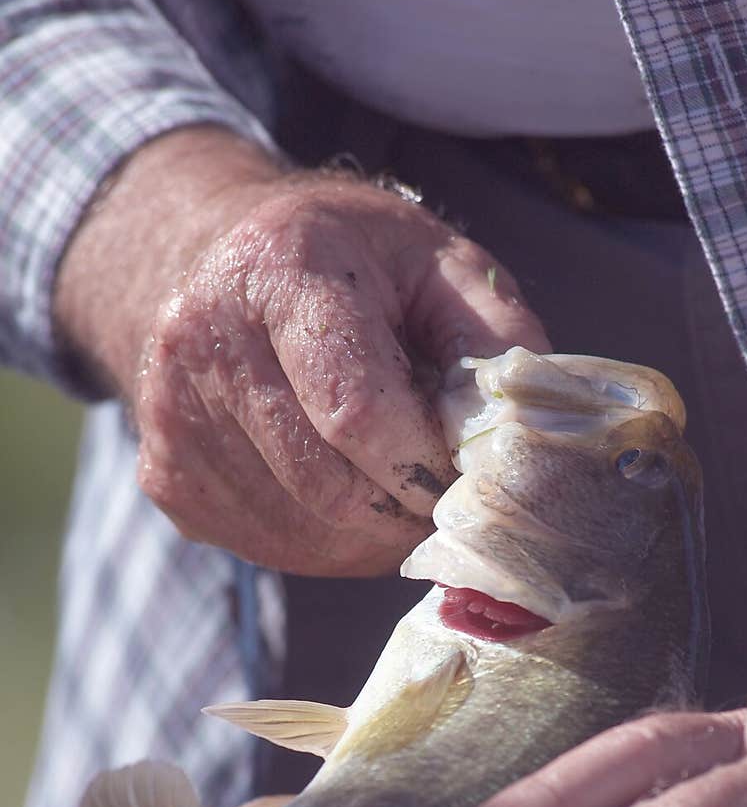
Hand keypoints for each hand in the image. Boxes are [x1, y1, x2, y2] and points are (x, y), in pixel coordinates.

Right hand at [56, 127, 548, 574]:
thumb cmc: (353, 265)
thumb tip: (520, 442)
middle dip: (403, 509)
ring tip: (392, 485)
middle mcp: (205, 340)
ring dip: (369, 536)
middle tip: (438, 491)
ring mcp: (173, 416)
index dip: (424, 466)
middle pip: (330, 488)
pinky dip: (324, 543)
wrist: (223, 258)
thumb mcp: (439, 262)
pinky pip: (268, 547)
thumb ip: (494, 339)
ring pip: (302, 533)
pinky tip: (340, 491)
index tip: (461, 473)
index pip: (356, 413)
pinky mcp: (166, 475)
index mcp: (281, 270)